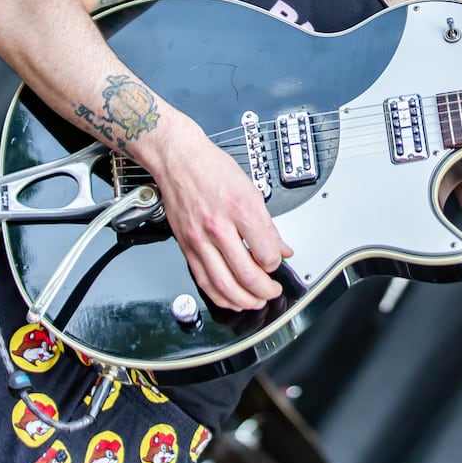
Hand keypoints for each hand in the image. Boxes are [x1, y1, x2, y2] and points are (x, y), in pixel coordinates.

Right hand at [148, 127, 294, 310]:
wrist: (178, 161)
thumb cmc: (212, 169)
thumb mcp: (251, 190)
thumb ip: (267, 225)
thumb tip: (282, 248)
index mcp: (240, 209)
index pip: (266, 253)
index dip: (276, 264)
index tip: (278, 262)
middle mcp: (218, 227)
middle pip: (246, 274)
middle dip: (265, 289)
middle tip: (273, 290)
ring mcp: (199, 240)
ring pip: (224, 284)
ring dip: (244, 300)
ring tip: (257, 301)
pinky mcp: (186, 247)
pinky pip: (203, 281)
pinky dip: (220, 296)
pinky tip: (232, 300)